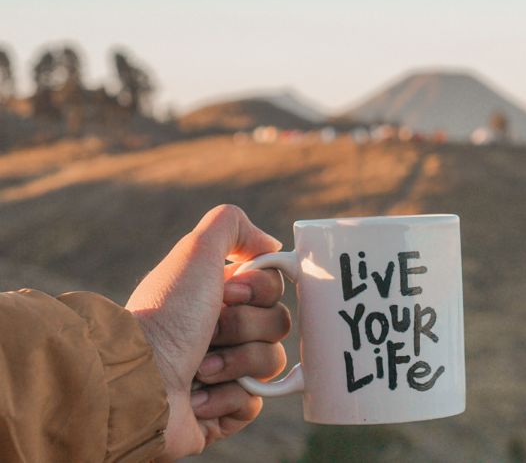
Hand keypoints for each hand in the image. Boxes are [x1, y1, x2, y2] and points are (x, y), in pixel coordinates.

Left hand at [126, 205, 290, 460]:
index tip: (229, 293)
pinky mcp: (222, 411)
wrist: (137, 383)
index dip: (260, 290)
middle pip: (277, 323)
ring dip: (235, 364)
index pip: (272, 287)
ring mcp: (222, 373)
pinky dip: (227, 399)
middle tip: (210, 332)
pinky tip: (197, 396)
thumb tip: (269, 243)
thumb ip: (231, 224)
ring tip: (198, 370)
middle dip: (245, 327)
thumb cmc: (165, 316)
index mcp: (216, 296)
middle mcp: (219, 331)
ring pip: (270, 362)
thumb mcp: (195, 251)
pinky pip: (254, 402)